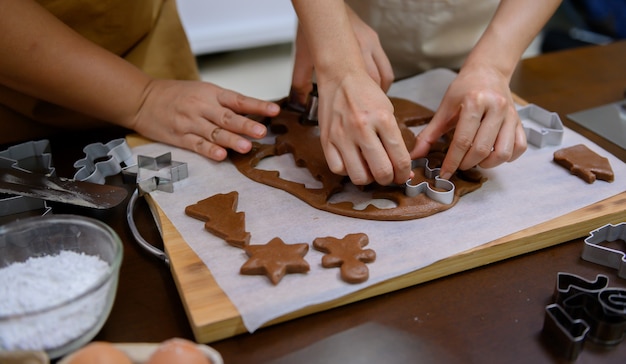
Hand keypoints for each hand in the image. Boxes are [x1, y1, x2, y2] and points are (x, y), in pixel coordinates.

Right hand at [131, 79, 279, 160]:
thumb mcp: (202, 90)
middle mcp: (202, 107)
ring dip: (231, 140)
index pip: (238, 99)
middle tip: (261, 131)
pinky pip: (197, 145)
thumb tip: (253, 115)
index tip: (274, 110)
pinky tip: (221, 156)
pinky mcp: (180, 137)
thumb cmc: (177, 94)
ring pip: (214, 132)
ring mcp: (190, 123)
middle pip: (227, 117)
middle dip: (245, 125)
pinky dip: (209, 151)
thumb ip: (226, 103)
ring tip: (246, 147)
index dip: (257, 105)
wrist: (143, 99)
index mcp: (211, 93)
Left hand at [289, 4, 393, 106]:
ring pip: (386, 73)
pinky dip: (380, 78)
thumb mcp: (304, 55)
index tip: (358, 111)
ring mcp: (372, 40)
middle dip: (374, 98)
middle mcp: (365, 44)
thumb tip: (298, 101)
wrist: (320, 6)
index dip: (364, 101)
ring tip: (370, 100)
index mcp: (350, 50)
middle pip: (379, 79)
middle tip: (364, 110)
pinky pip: (384, 63)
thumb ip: (301, 79)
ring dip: (380, 89)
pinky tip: (370, 85)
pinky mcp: (374, 37)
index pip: (366, 82)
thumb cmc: (311, 28)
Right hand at [317, 72, 410, 185]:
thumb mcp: (388, 111)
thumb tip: (402, 168)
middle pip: (381, 172)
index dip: (404, 173)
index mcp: (382, 119)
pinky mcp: (326, 139)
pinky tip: (353, 163)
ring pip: (359, 176)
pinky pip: (337, 169)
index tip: (403, 175)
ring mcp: (342, 135)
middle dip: (389, 179)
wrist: (340, 77)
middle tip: (389, 175)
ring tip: (370, 169)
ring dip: (368, 179)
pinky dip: (347, 171)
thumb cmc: (365, 93)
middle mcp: (362, 128)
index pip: (399, 159)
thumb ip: (395, 140)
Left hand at [410, 65, 526, 178]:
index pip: (462, 140)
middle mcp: (496, 108)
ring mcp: (511, 115)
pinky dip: (507, 158)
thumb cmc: (465, 88)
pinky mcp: (520, 121)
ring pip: (503, 152)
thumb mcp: (445, 108)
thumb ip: (429, 134)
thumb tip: (415, 155)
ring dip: (488, 164)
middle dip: (467, 163)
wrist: (488, 71)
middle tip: (458, 165)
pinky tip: (493, 156)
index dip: (452, 161)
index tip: (445, 173)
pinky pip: (519, 147)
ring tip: (475, 161)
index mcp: (475, 101)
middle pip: (482, 149)